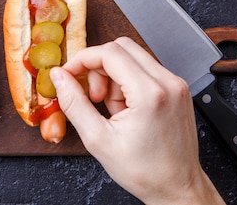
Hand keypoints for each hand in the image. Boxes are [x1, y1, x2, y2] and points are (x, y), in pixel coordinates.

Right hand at [50, 37, 225, 204]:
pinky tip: (125, 108)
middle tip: (91, 94)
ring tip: (111, 108)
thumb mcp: (98, 139)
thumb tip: (59, 77)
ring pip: (133, 57)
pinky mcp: (177, 89)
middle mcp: (168, 82)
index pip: (109, 53)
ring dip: (113, 75)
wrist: (177, 188)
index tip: (69, 74)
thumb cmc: (144, 171)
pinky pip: (145, 69)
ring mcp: (176, 84)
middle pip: (122, 47)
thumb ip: (73, 103)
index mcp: (150, 93)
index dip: (82, 60)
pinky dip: (128, 81)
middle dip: (98, 66)